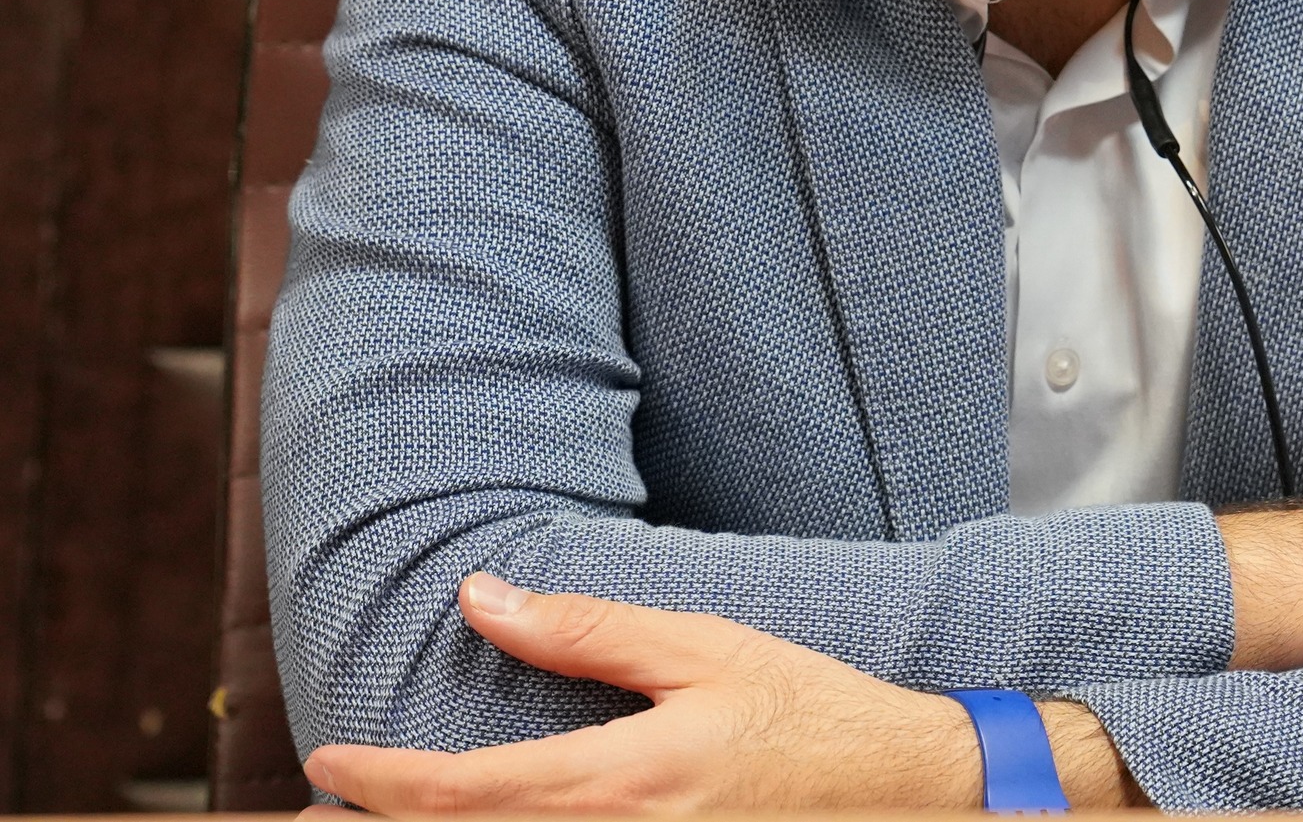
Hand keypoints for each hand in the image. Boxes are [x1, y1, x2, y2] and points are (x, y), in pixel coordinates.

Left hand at [302, 573, 1138, 811]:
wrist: (895, 790)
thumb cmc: (799, 709)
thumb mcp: (697, 647)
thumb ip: (585, 629)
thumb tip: (484, 595)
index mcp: (616, 785)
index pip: (466, 797)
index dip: (382, 785)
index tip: (326, 765)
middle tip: (315, 815)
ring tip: (377, 821)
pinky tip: (484, 820)